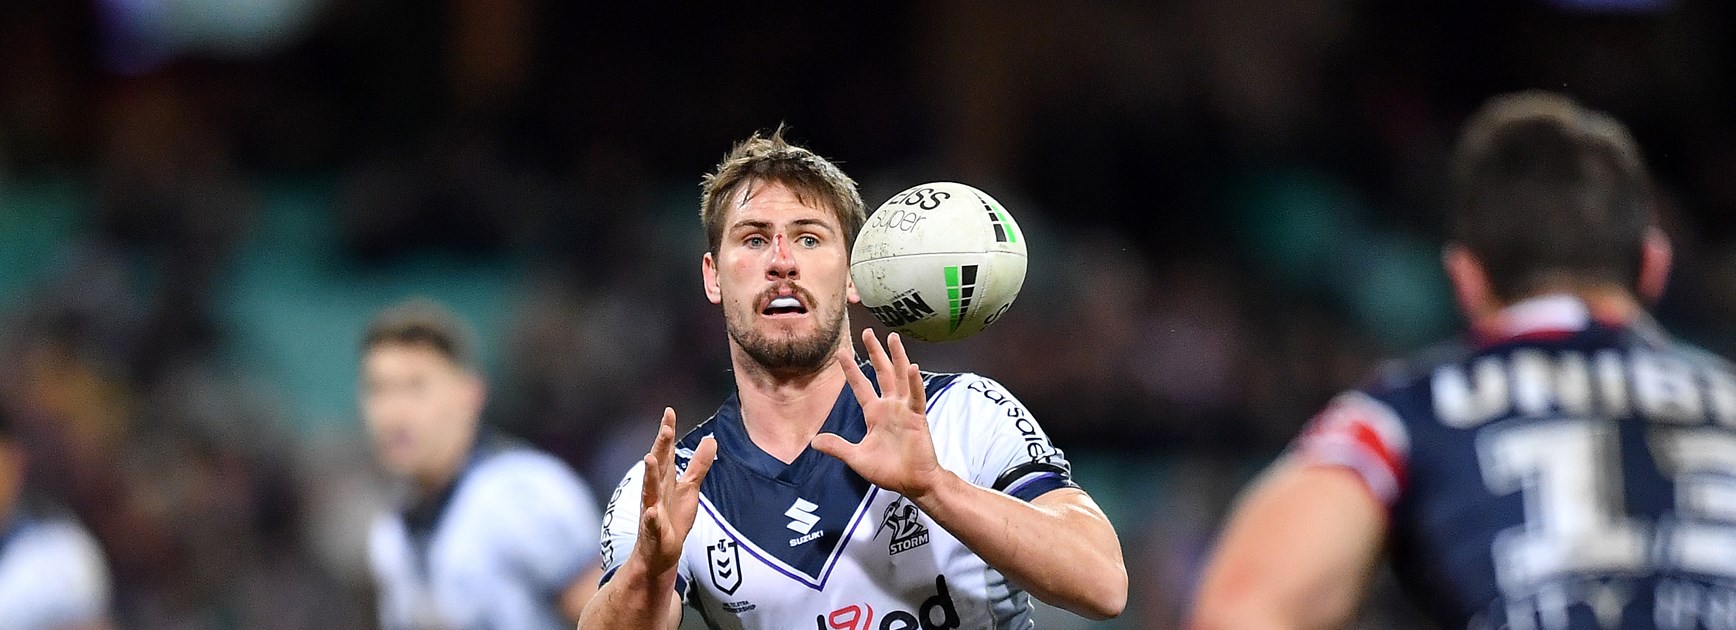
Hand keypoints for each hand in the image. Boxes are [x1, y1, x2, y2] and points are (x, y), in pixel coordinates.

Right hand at [632, 408, 716, 575]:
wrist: (660, 553)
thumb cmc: (673, 518)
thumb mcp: (690, 489)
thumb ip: (699, 465)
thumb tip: (711, 439)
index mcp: (665, 480)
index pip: (667, 452)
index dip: (667, 432)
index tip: (669, 412)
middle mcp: (656, 491)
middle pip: (659, 465)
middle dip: (661, 446)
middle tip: (665, 427)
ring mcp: (652, 511)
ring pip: (650, 490)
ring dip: (650, 475)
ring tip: (650, 458)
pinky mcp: (654, 532)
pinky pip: (652, 524)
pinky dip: (651, 518)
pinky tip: (651, 512)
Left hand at [812, 330, 948, 498]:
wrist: (912, 483)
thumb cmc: (888, 471)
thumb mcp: (856, 458)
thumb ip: (838, 447)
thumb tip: (814, 442)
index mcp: (874, 414)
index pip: (860, 386)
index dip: (851, 370)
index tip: (842, 353)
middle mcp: (889, 407)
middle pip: (881, 373)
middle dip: (874, 353)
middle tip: (868, 332)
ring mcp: (905, 410)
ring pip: (900, 377)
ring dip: (897, 357)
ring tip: (893, 338)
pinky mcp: (917, 417)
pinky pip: (916, 396)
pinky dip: (915, 383)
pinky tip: (912, 367)